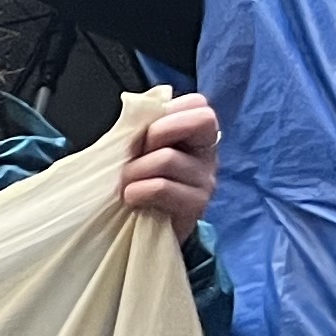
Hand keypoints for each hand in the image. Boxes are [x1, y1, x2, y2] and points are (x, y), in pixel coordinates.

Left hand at [117, 95, 218, 241]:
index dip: (166, 112)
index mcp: (196, 135)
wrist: (142, 231)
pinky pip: (162, 187)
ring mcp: (206, 179)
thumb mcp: (140, 152)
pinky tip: (132, 199)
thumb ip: (142, 129)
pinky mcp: (196, 205)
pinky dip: (138, 191)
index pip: (197, 104)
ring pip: (168, 157)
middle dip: (159, 131)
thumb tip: (135, 110)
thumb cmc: (138, 184)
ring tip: (126, 184)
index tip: (144, 133)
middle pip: (202, 120)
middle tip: (137, 154)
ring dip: (135, 170)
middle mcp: (208, 154)